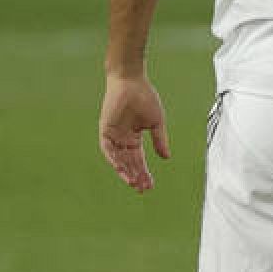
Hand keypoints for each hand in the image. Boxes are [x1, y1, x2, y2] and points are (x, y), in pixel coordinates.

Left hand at [99, 74, 170, 192]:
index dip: (144, 172)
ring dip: (125, 172)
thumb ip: (160, 140)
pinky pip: (108, 150)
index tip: (151, 185)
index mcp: (134, 137)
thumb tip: (167, 158)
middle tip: (143, 189)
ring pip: (118, 160)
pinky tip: (122, 170)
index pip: (138, 160)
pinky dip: (114, 160)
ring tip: (134, 184)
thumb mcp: (156, 122)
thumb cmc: (146, 98)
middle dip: (136, 176)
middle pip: (129, 163)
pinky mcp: (105, 131)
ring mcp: (113, 136)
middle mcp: (123, 139)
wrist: (132, 82)